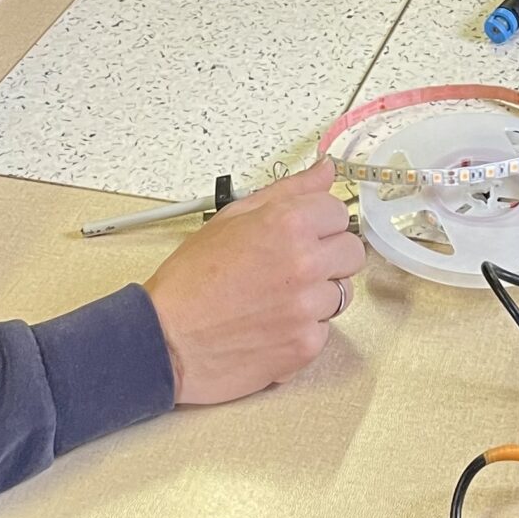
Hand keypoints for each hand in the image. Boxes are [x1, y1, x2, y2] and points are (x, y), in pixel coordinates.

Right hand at [143, 159, 366, 404]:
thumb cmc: (189, 283)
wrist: (166, 341)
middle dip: (328, 256)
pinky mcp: (305, 345)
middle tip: (293, 266)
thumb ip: (287, 191)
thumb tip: (324, 172)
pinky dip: (304, 329)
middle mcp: (305, 263)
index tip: (305, 232)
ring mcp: (308, 307)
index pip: (338, 210)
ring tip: (278, 297)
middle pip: (352, 252)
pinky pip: (325, 330)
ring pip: (342, 293)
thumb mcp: (231, 218)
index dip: (319, 221)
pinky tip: (273, 324)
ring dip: (318, 294)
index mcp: (288, 224)